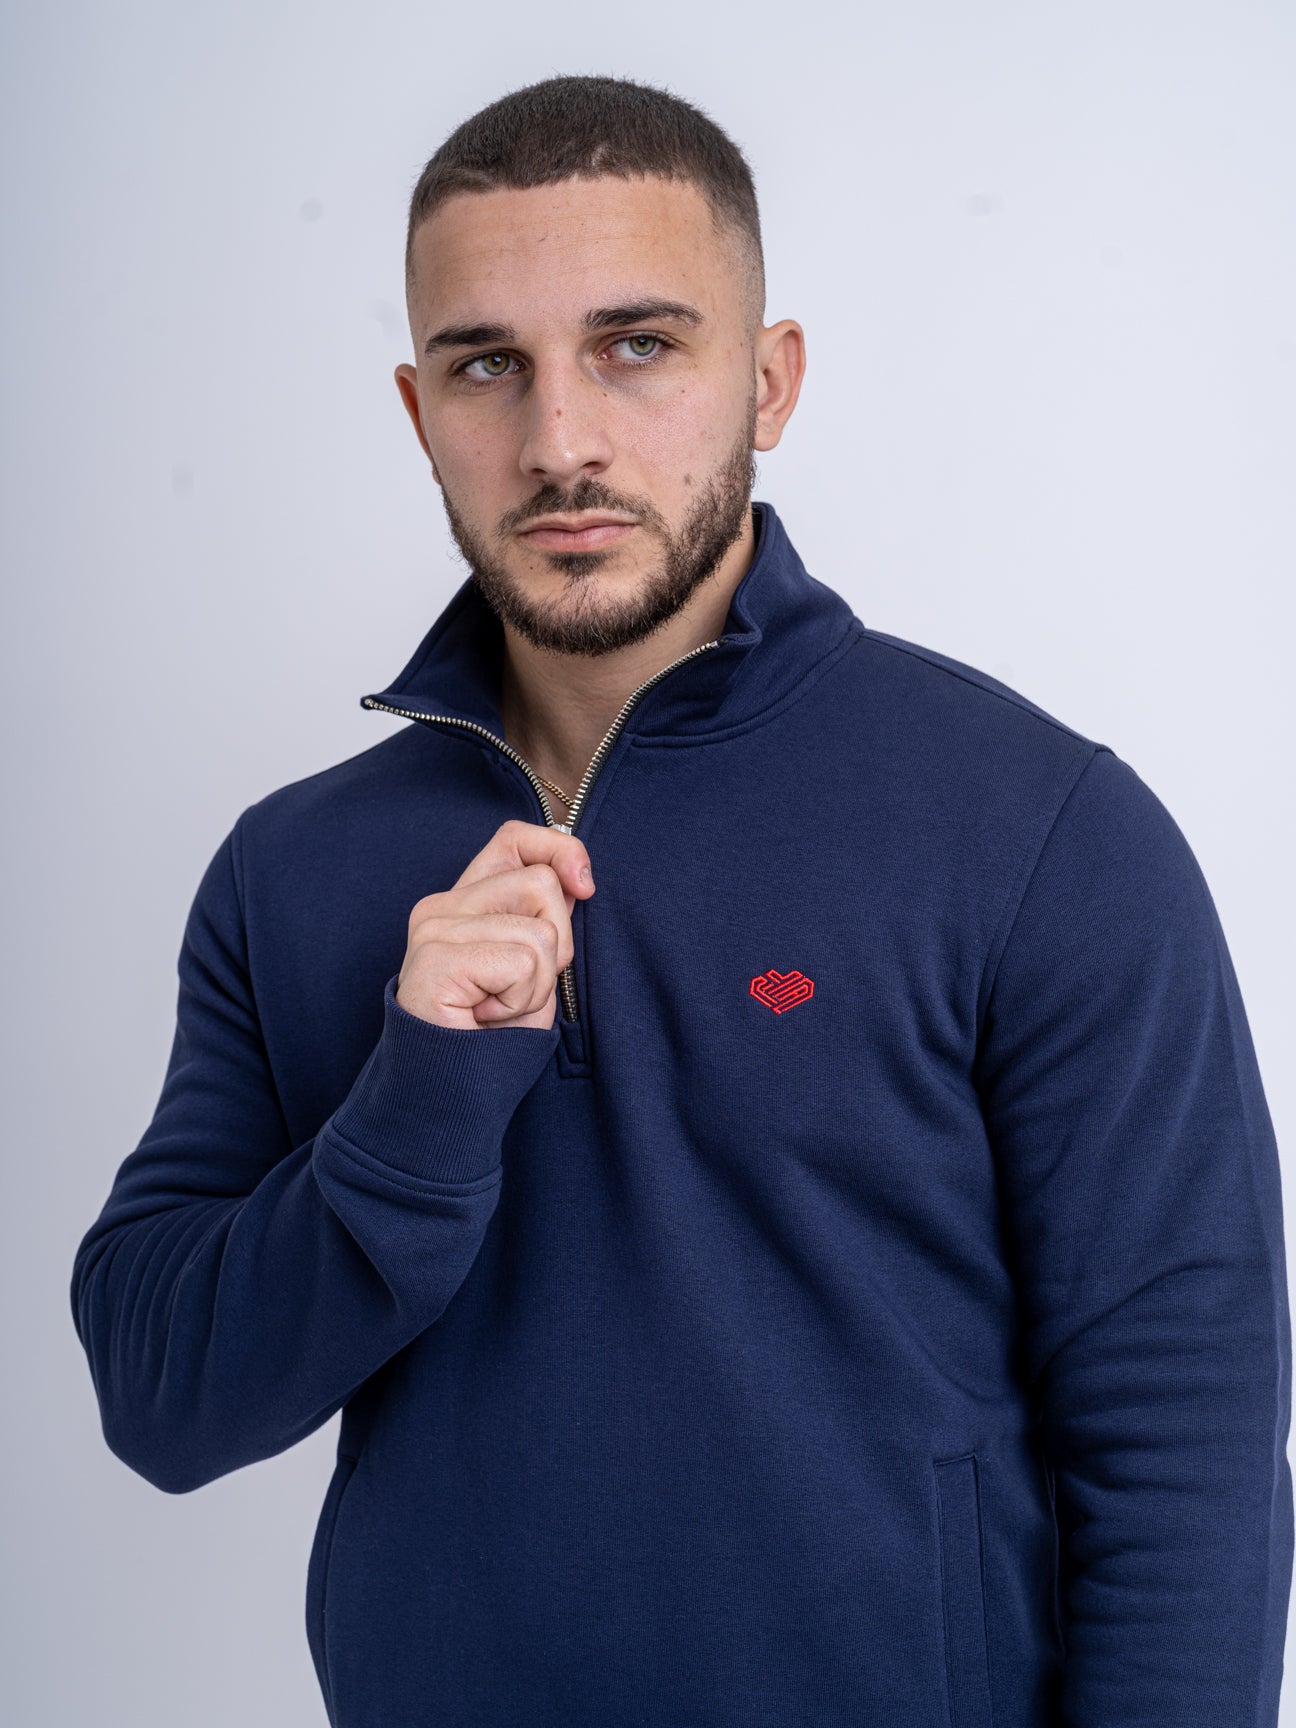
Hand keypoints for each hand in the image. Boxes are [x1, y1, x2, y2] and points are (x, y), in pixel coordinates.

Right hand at [395, 819, 595, 1029]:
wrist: (450, 1094)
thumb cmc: (494, 1036)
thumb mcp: (533, 965)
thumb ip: (545, 916)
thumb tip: (578, 878)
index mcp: (463, 900)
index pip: (516, 838)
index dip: (560, 850)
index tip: (585, 886)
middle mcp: (441, 906)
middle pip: (541, 884)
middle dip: (556, 946)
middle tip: (518, 988)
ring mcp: (433, 929)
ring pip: (539, 931)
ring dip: (536, 984)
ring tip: (499, 1007)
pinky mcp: (436, 959)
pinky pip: (522, 963)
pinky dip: (521, 1000)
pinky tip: (487, 1017)